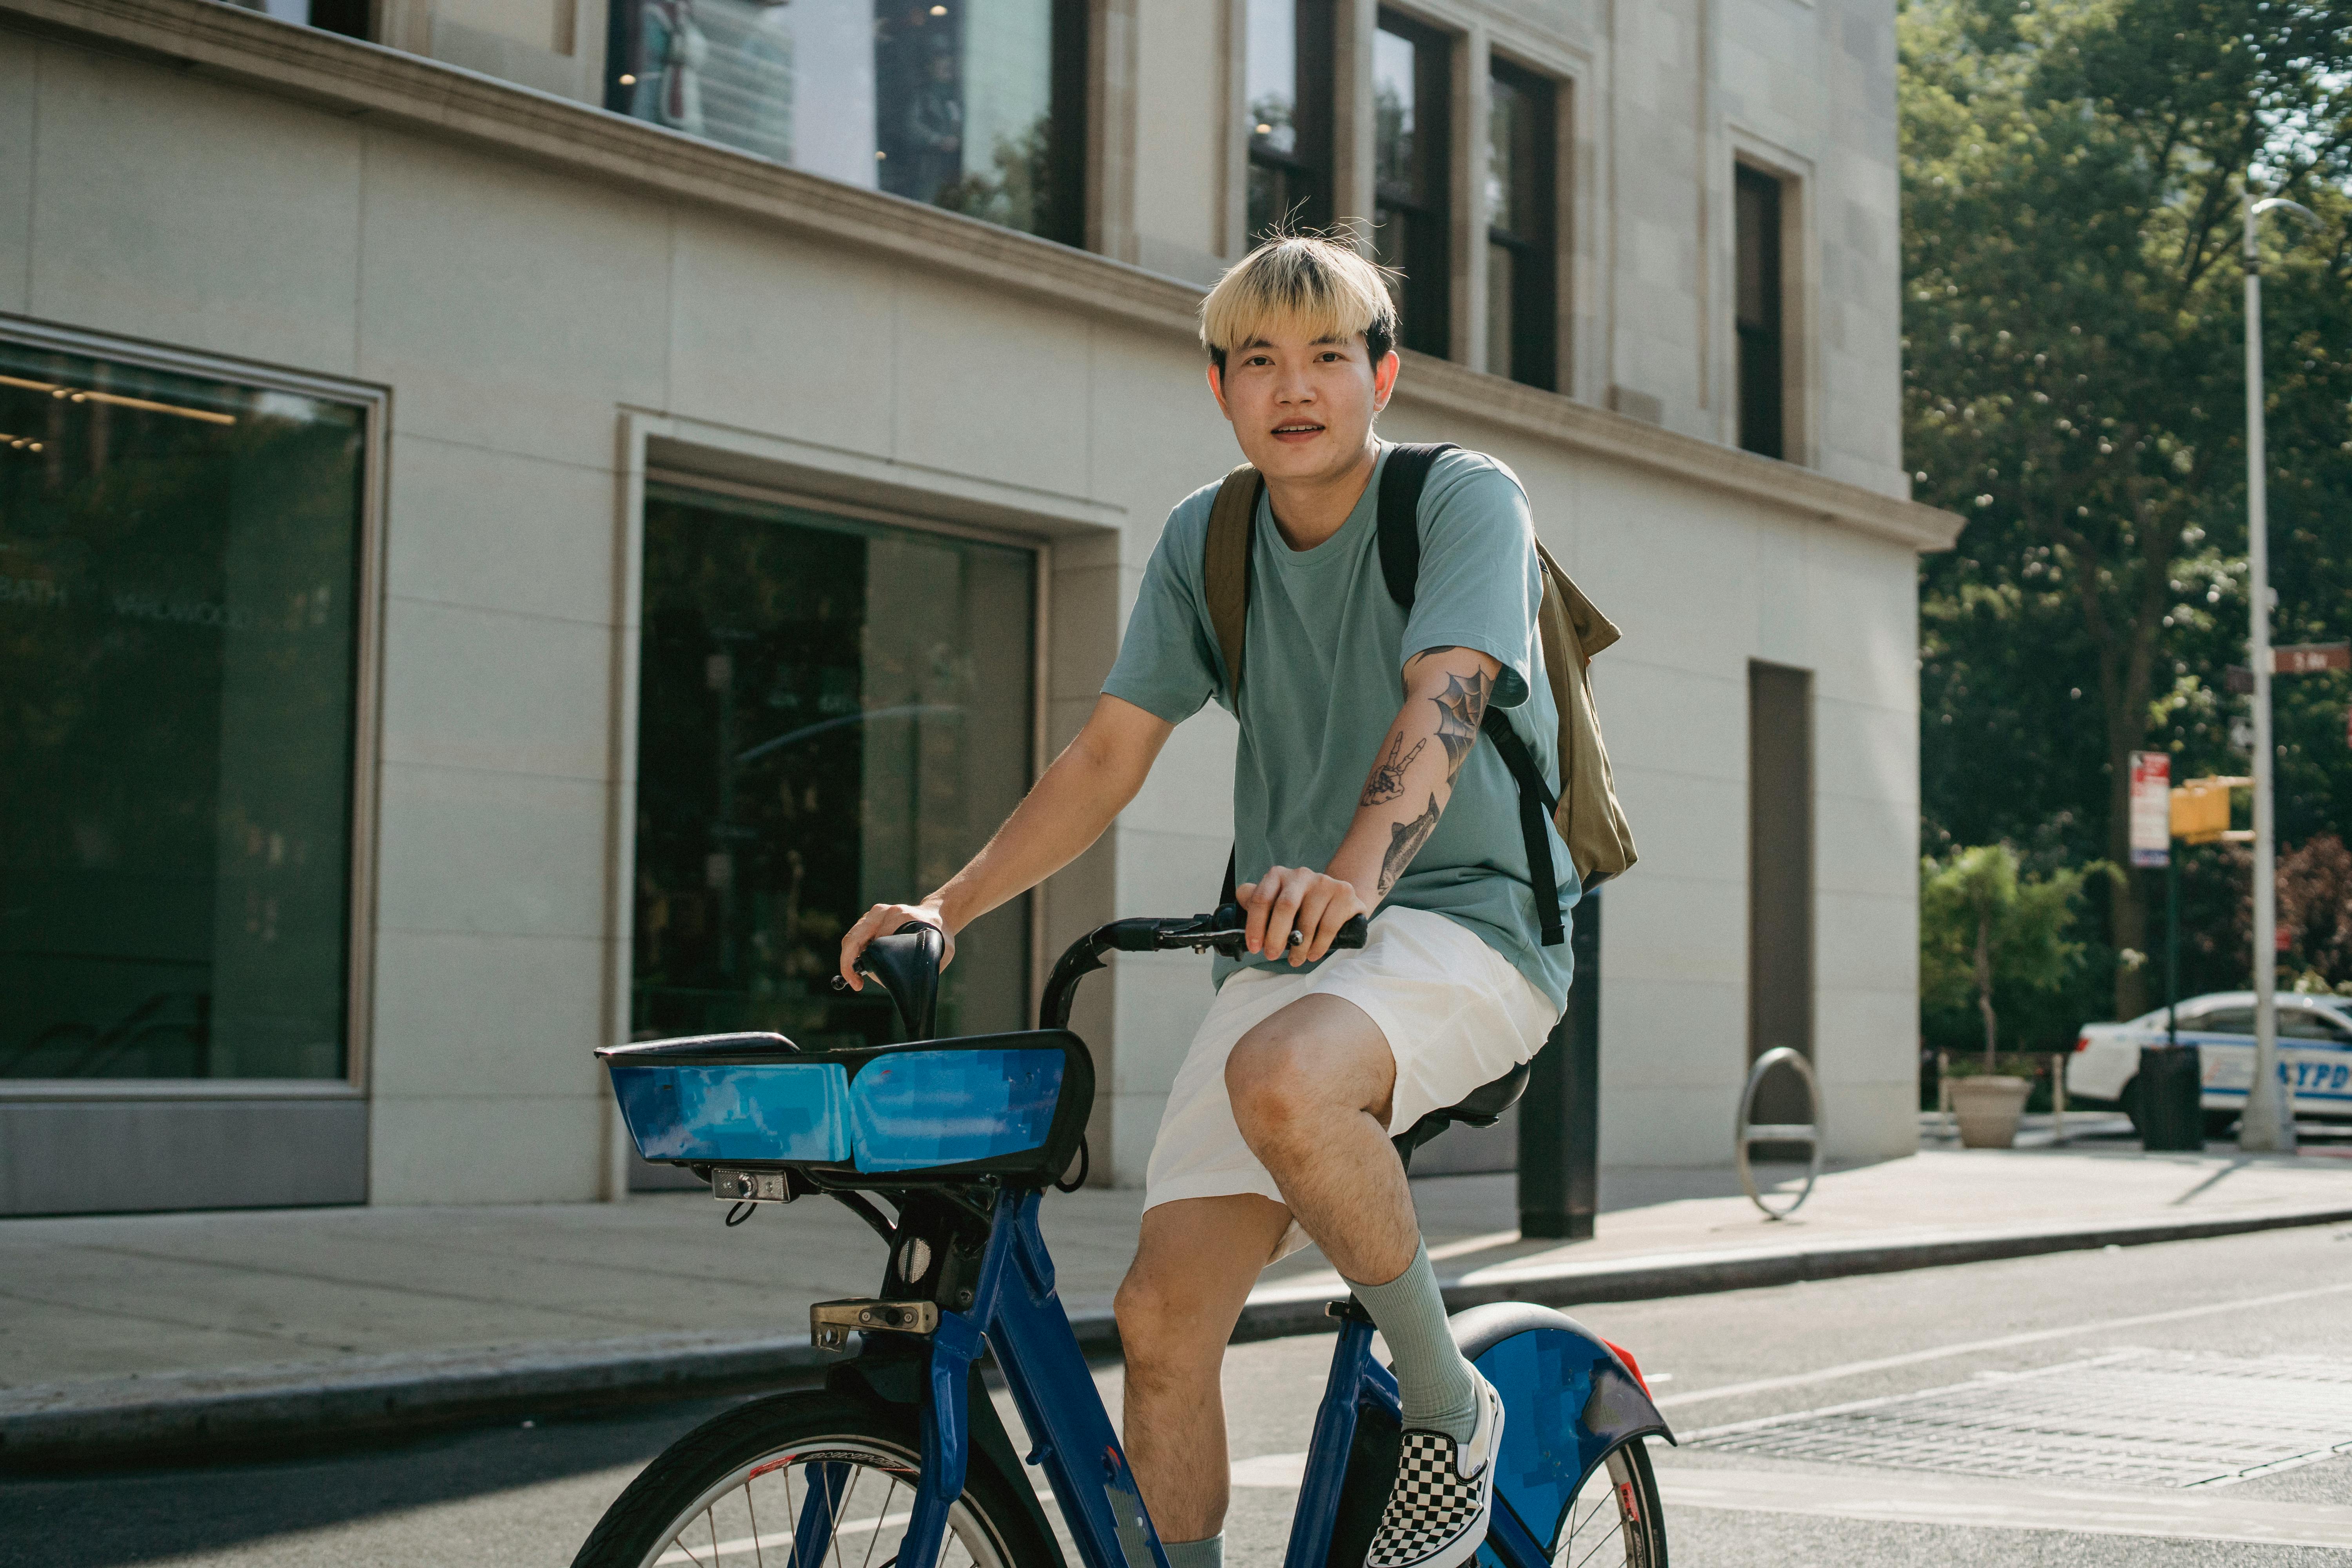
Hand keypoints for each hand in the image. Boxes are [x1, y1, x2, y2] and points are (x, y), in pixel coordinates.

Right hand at [839, 902, 954, 990]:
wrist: (938, 915)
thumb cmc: (940, 935)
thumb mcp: (939, 951)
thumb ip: (925, 969)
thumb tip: (903, 987)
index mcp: (895, 915)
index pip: (869, 942)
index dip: (858, 964)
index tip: (858, 983)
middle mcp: (881, 912)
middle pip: (853, 939)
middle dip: (848, 964)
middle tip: (856, 984)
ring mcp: (874, 914)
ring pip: (852, 939)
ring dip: (852, 959)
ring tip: (860, 978)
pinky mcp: (870, 919)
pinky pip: (856, 937)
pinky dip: (856, 953)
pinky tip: (866, 965)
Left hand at [1236, 867, 1368, 965]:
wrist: (1336, 898)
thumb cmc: (1299, 905)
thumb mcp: (1275, 901)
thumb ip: (1256, 899)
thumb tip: (1241, 898)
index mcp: (1278, 875)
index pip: (1261, 898)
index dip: (1255, 925)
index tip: (1254, 947)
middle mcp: (1301, 875)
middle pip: (1285, 907)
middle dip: (1275, 936)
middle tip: (1272, 955)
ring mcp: (1324, 882)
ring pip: (1308, 921)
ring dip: (1298, 947)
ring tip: (1295, 959)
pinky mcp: (1344, 894)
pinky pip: (1328, 926)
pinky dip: (1318, 946)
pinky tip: (1312, 954)